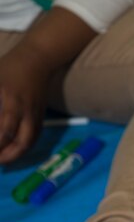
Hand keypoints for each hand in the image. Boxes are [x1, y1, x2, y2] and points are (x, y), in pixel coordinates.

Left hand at [0, 41, 50, 163]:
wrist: (37, 60)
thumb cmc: (10, 68)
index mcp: (12, 102)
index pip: (5, 130)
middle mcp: (27, 112)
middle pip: (22, 142)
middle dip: (8, 156)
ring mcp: (36, 115)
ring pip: (30, 142)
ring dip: (17, 155)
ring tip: (4, 161)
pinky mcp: (41, 116)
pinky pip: (34, 136)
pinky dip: (25, 147)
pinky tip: (15, 150)